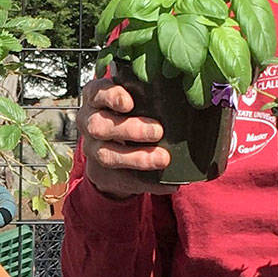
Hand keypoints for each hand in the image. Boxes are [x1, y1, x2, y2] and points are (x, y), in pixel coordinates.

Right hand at [77, 77, 179, 198]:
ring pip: (107, 155)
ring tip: (163, 159)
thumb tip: (189, 93)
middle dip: (129, 129)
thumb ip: (148, 94)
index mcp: (95, 99)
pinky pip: (122, 180)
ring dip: (136, 158)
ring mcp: (92, 149)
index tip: (130, 103)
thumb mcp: (133, 97)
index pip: (97, 93)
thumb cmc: (129, 112)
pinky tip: (168, 183)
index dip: (111, 97)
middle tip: (158, 131)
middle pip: (99, 126)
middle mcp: (88, 122)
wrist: (111, 148)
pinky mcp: (102, 174)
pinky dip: (147, 182)